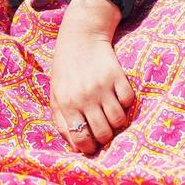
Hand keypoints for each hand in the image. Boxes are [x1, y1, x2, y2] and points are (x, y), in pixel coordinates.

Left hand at [49, 29, 136, 155]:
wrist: (81, 37)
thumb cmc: (66, 69)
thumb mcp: (56, 93)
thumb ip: (61, 120)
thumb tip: (75, 146)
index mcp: (67, 103)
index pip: (80, 137)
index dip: (88, 147)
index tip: (92, 146)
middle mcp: (85, 96)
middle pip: (103, 133)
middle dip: (105, 138)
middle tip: (103, 130)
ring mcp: (103, 86)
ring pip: (118, 120)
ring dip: (117, 122)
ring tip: (110, 114)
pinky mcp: (118, 76)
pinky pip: (129, 102)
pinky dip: (126, 104)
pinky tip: (118, 97)